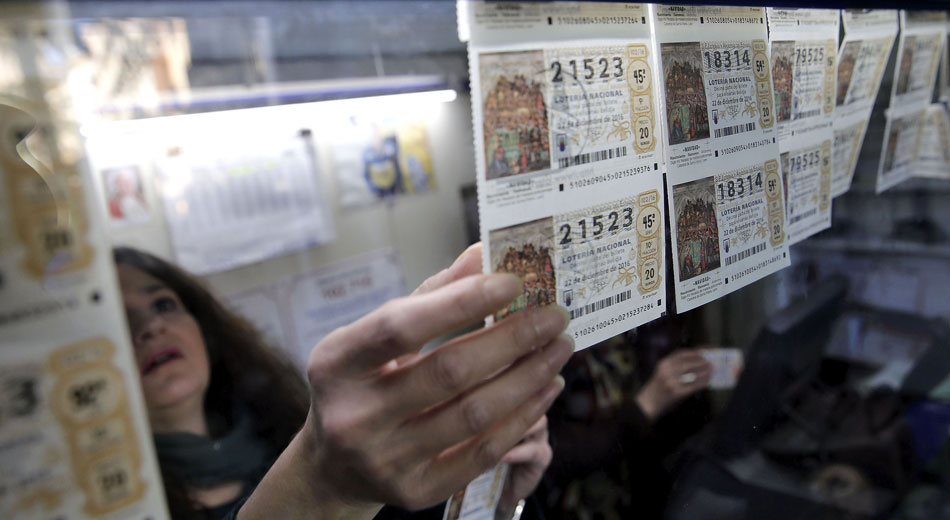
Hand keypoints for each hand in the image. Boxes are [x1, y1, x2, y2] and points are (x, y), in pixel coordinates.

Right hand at [274, 243, 571, 516]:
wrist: (335, 466)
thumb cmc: (363, 383)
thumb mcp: (376, 336)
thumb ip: (430, 297)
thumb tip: (484, 256)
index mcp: (336, 364)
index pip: (401, 326)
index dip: (461, 302)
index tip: (512, 282)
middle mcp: (355, 415)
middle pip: (448, 372)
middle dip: (513, 339)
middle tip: (553, 316)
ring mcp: (384, 459)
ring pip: (474, 415)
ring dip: (528, 377)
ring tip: (558, 349)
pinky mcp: (416, 491)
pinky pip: (482, 452)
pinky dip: (522, 417)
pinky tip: (545, 389)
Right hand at [635, 349, 711, 421]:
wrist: (649, 403)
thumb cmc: (658, 386)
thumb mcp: (663, 371)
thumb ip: (676, 365)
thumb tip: (697, 359)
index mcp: (663, 363)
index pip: (682, 353)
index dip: (695, 351)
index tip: (706, 350)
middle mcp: (667, 371)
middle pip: (689, 363)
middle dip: (702, 361)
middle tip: (712, 361)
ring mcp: (672, 382)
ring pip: (693, 374)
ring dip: (705, 371)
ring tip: (712, 370)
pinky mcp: (677, 393)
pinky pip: (694, 386)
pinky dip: (702, 382)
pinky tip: (708, 381)